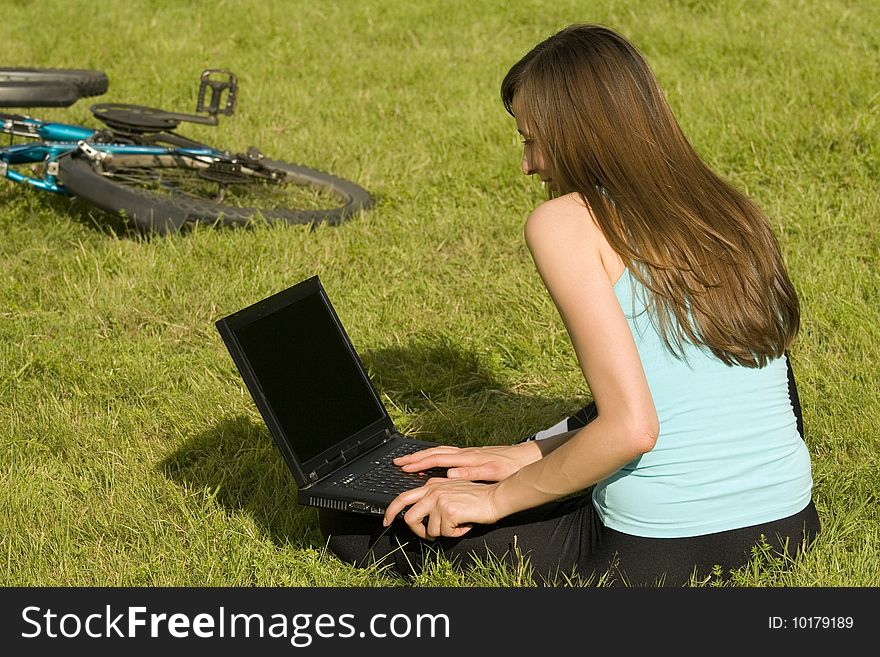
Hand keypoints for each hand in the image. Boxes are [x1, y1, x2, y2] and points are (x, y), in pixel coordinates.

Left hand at [383, 478, 500, 538]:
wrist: (495, 498)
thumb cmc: (477, 497)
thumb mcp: (452, 491)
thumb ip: (436, 497)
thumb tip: (424, 516)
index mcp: (431, 486)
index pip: (403, 497)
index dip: (392, 511)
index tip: (387, 520)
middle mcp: (432, 491)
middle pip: (409, 516)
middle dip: (415, 531)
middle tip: (425, 536)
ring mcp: (439, 501)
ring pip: (430, 529)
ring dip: (445, 532)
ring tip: (458, 524)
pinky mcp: (448, 511)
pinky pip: (445, 533)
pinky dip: (456, 534)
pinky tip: (465, 524)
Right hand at [394, 443, 540, 482]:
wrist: (525, 457)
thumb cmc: (511, 467)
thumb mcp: (492, 473)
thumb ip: (470, 473)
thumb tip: (449, 473)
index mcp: (466, 457)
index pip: (436, 458)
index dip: (418, 463)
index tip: (403, 466)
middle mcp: (465, 452)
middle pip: (434, 452)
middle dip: (415, 457)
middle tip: (397, 461)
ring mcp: (468, 452)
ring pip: (440, 451)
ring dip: (423, 455)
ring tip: (410, 460)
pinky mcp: (473, 454)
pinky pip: (447, 453)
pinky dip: (435, 455)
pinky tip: (434, 460)